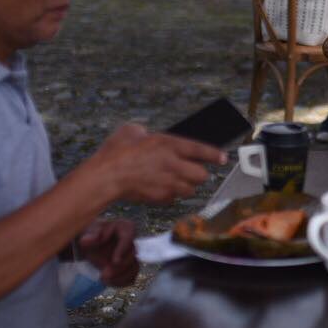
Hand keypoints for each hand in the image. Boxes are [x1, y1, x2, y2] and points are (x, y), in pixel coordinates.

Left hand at [77, 219, 137, 286]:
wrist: (87, 247)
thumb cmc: (89, 236)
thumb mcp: (87, 233)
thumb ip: (90, 236)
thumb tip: (90, 240)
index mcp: (124, 228)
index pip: (130, 235)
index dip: (124, 249)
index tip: (115, 261)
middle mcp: (130, 242)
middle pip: (132, 255)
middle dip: (119, 268)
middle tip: (104, 274)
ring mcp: (131, 256)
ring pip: (134, 268)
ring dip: (120, 277)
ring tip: (104, 280)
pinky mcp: (128, 268)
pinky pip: (131, 277)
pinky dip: (121, 282)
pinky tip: (108, 282)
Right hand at [88, 123, 225, 204]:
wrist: (105, 177)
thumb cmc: (116, 152)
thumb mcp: (131, 130)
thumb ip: (145, 132)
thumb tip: (146, 135)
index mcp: (169, 144)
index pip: (201, 149)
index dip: (215, 154)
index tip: (223, 158)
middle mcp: (173, 164)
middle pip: (202, 175)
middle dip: (199, 173)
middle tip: (192, 170)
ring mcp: (168, 183)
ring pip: (190, 189)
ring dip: (187, 186)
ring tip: (176, 180)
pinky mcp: (161, 197)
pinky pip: (173, 198)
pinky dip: (171, 194)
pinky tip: (161, 187)